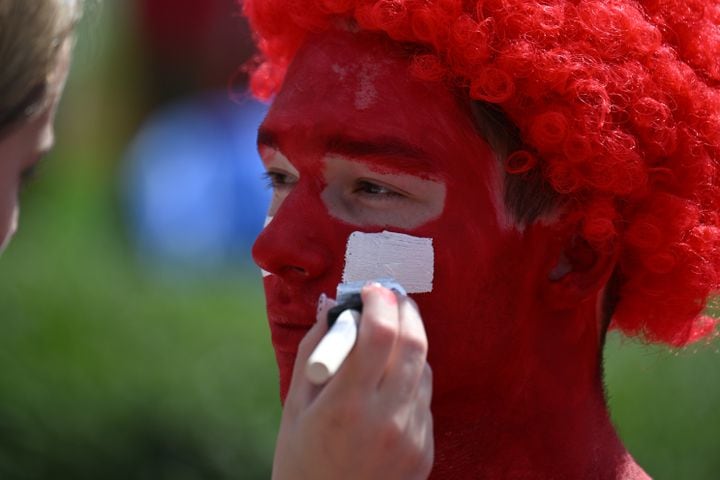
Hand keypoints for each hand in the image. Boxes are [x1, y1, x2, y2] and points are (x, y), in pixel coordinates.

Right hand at [272, 283, 433, 479]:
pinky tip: (390, 382)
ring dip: (409, 342)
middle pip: (414, 343)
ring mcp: (412, 437)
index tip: (371, 290)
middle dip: (405, 311)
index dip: (379, 302)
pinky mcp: (425, 450)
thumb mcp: (295, 408)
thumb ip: (314, 353)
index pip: (380, 334)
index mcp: (346, 406)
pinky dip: (411, 376)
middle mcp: (387, 419)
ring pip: (424, 368)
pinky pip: (425, 397)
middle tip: (391, 299)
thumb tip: (333, 310)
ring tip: (386, 341)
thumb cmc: (301, 463)